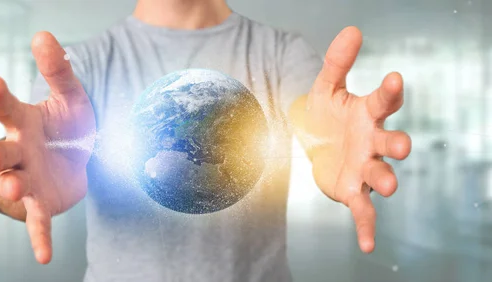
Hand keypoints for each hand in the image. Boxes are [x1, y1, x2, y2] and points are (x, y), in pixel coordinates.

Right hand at [0, 32, 94, 263]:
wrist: (81, 155)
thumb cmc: (68, 124)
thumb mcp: (69, 95)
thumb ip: (58, 70)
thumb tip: (45, 35)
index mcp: (23, 122)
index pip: (6, 109)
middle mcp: (19, 151)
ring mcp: (28, 178)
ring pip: (13, 185)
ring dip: (12, 189)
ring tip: (18, 190)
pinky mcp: (42, 202)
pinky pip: (37, 222)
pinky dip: (39, 237)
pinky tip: (43, 256)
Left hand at [296, 27, 411, 252]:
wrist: (312, 140)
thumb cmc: (326, 112)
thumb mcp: (325, 87)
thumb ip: (337, 62)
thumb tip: (351, 28)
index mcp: (368, 114)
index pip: (383, 101)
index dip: (390, 91)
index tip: (395, 78)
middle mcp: (373, 141)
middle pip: (391, 142)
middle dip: (397, 144)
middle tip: (402, 145)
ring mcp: (365, 167)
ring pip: (382, 175)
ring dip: (387, 180)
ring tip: (389, 186)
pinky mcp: (353, 190)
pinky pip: (364, 210)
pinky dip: (368, 228)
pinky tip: (369, 247)